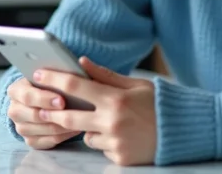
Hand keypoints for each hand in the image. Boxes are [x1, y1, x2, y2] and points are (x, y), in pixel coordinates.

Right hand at [6, 77, 81, 149]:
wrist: (40, 98)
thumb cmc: (46, 83)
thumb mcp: (47, 74)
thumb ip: (55, 73)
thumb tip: (76, 68)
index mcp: (15, 90)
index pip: (27, 96)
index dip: (44, 99)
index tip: (62, 100)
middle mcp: (14, 110)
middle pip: (34, 115)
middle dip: (54, 114)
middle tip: (72, 112)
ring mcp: (21, 127)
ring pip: (43, 130)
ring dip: (62, 126)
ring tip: (79, 120)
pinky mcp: (30, 140)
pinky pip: (48, 141)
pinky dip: (63, 135)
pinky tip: (75, 129)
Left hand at [33, 56, 156, 166]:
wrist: (183, 132)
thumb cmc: (159, 104)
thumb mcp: (136, 85)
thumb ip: (106, 75)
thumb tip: (82, 62)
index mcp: (116, 98)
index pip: (76, 87)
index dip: (54, 80)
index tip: (38, 75)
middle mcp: (112, 121)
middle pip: (70, 116)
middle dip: (54, 112)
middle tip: (44, 108)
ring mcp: (115, 142)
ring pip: (85, 135)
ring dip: (88, 128)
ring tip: (108, 122)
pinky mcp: (120, 158)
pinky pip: (100, 148)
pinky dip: (105, 141)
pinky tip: (122, 135)